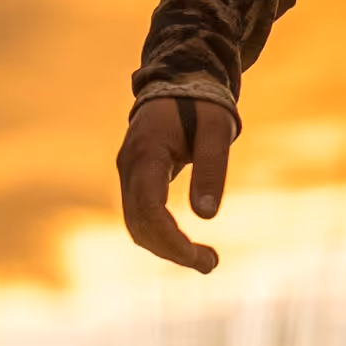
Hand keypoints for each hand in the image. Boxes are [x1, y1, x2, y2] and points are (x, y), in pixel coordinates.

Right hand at [117, 96, 231, 271]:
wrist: (179, 81)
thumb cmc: (202, 104)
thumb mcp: (216, 131)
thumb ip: (212, 170)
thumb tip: (206, 216)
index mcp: (147, 153)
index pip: (148, 208)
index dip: (169, 239)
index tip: (197, 258)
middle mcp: (129, 166)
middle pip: (139, 223)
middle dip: (172, 250)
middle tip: (211, 264)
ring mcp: (128, 173)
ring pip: (136, 224)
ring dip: (166, 247)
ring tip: (207, 261)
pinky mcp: (136, 179)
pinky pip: (141, 215)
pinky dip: (161, 235)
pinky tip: (187, 245)